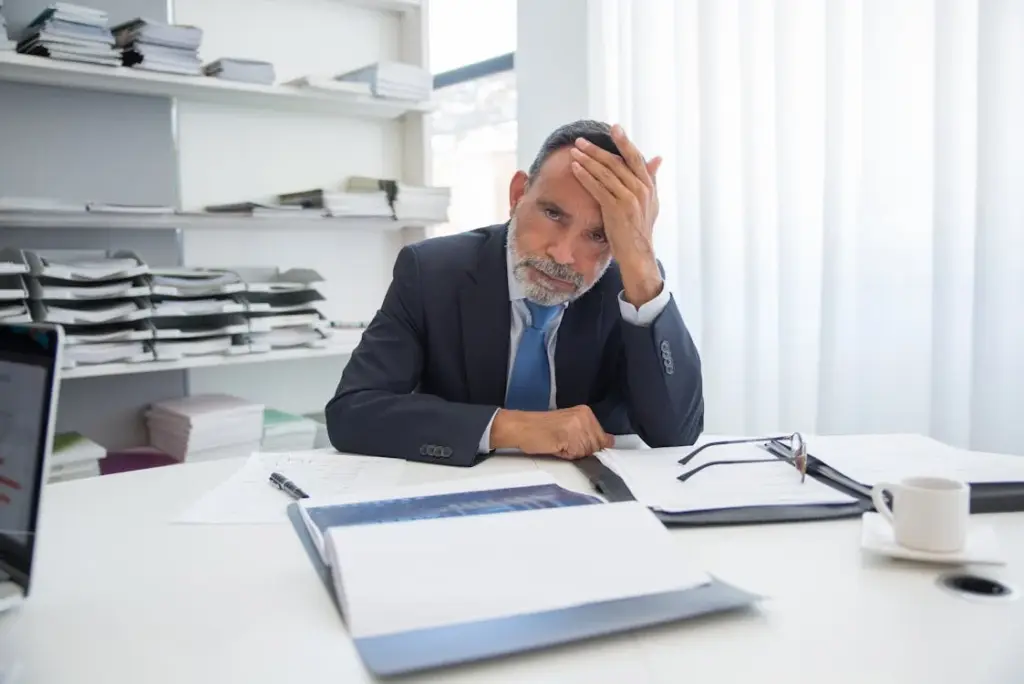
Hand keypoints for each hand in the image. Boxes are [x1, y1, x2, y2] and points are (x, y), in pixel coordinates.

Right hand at [490, 406, 614, 459]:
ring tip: (559, 444)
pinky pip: (577, 453)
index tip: (576, 444)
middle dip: (582, 450)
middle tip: (563, 443)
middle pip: (597, 446)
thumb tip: (609, 443)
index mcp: (586, 412)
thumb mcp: (570, 427)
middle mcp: (585, 416)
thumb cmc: (541, 430)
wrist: (522, 427)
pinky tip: (557, 446)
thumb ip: (589, 434)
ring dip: (575, 453)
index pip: (603, 438)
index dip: (591, 447)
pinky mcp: (570, 434)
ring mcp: (578, 424)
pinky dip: (568, 455)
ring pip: (588, 451)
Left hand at [569, 125, 663, 304]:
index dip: (624, 141)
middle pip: (616, 162)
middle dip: (597, 150)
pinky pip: (598, 188)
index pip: (635, 158)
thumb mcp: (651, 202)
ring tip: (574, 152)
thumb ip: (651, 178)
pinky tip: (575, 169)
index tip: (614, 127)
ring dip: (588, 161)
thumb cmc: (640, 228)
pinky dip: (586, 177)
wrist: (638, 254)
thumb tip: (657, 158)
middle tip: (581, 140)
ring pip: (606, 173)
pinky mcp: (616, 209)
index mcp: (648, 185)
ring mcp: (629, 199)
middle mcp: (640, 189)